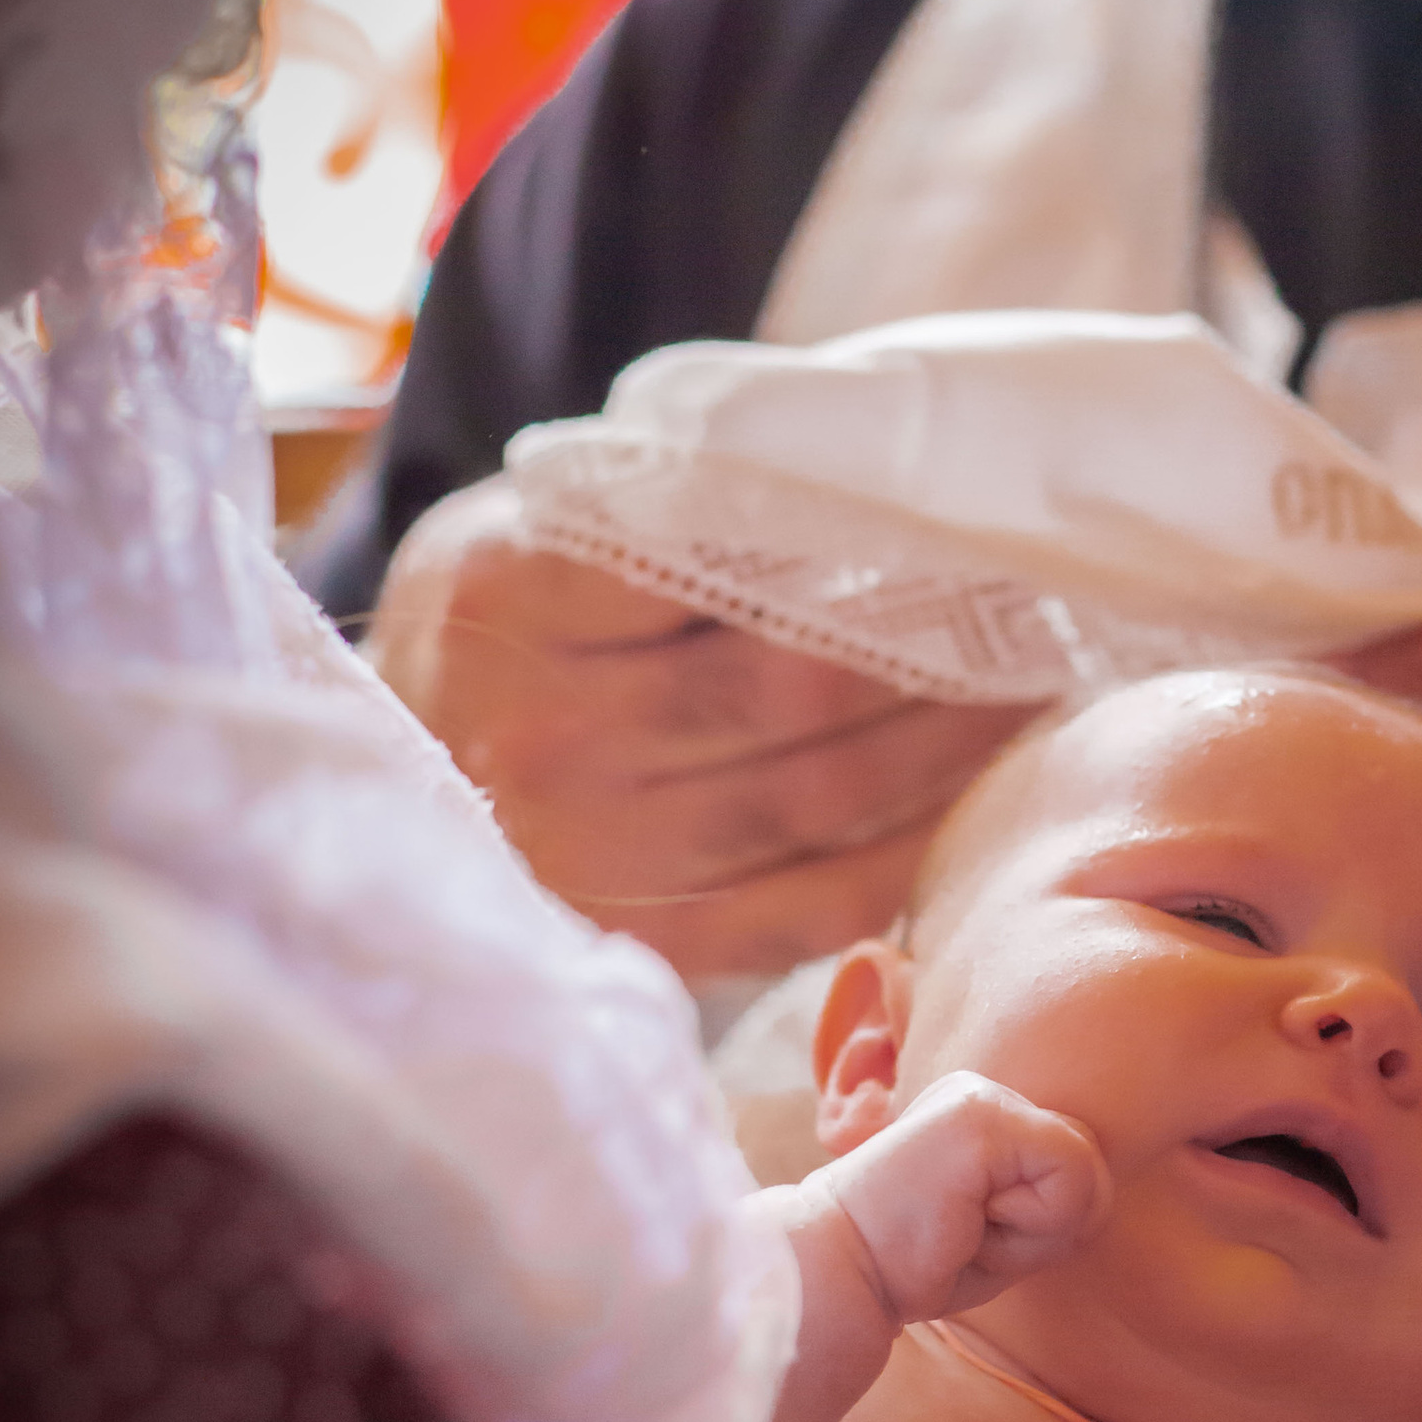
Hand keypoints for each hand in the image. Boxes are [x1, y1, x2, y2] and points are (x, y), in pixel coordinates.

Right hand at [368, 510, 1022, 983]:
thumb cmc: (504, 624)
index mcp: (507, 592)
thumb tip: (864, 481)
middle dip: (935, 649)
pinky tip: (979, 802)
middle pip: (788, 688)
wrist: (388, 773)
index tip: (959, 527)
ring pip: (817, 797)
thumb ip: (665, 505)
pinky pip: (814, 903)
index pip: (718, 562)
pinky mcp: (646, 940)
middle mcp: (541, 732)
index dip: (860, 549)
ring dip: (948, 747)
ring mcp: (590, 850)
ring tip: (1029, 689)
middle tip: (1033, 608)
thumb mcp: (537, 523)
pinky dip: (913, 854)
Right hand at [652, 1077, 1108, 1421]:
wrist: (838, 1271)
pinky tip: (966, 1220)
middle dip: (1045, 1230)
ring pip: (1087, 1175)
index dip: (1041, 1227)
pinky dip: (1031, 1225)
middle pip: (1090, 1171)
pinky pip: (1072, 1178)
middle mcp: (984, 1090)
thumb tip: (1100, 1191)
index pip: (1074, 1170)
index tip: (967, 1236)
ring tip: (963, 1228)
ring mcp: (983, 1097)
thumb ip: (1050, 1202)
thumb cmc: (915, 1265)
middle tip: (966, 1236)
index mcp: (982, 1112)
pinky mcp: (984, 1118)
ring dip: (1034, 1232)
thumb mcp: (998, 1231)